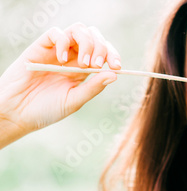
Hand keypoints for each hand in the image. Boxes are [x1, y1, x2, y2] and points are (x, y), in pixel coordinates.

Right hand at [0, 23, 120, 144]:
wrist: (18, 113)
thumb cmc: (46, 110)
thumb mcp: (74, 101)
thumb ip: (93, 87)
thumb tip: (114, 75)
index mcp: (84, 70)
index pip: (104, 53)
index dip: (113, 55)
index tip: (117, 67)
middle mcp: (73, 57)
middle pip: (94, 37)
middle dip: (102, 48)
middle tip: (97, 65)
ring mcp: (57, 51)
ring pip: (78, 30)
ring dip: (87, 43)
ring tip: (83, 63)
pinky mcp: (40, 47)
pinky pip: (56, 33)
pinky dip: (63, 42)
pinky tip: (61, 61)